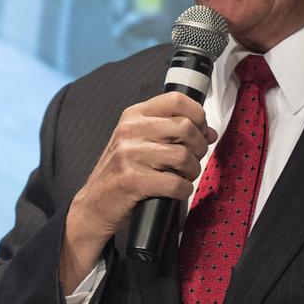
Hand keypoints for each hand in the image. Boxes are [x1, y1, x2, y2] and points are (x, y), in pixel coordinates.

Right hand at [60, 92, 216, 290]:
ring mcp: (129, 155)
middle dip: (199, 147)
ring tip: (183, 176)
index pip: (176, 100)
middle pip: (185, 128)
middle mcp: (130, 130)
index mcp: (134, 115)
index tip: (200, 131)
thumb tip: (209, 132)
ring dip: (192, 171)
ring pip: (183, 156)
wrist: (94, 204)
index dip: (198, 115)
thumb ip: (173, 132)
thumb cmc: (124, 172)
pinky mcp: (132, 181)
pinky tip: (176, 191)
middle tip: (192, 160)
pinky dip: (183, 190)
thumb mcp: (142, 142)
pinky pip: (175, 183)